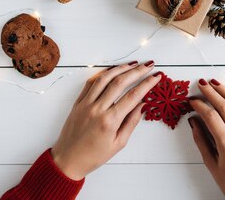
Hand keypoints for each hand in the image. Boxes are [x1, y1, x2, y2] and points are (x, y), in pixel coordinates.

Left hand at [51, 61, 160, 179]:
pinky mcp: (78, 102)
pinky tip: (112, 70)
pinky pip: (90, 83)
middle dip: (137, 71)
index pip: (133, 96)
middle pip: (120, 82)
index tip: (156, 76)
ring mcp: (86, 104)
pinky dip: (102, 74)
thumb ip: (131, 122)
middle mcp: (97, 109)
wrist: (68, 160)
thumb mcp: (119, 143)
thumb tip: (142, 104)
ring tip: (133, 64)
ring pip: (104, 78)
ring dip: (120, 68)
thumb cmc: (94, 155)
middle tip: (149, 65)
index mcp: (110, 121)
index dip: (147, 84)